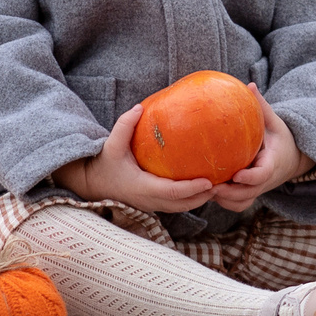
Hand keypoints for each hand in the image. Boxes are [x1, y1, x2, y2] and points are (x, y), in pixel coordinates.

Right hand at [52, 102, 217, 212]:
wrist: (92, 184)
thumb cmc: (103, 163)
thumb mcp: (111, 144)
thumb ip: (124, 126)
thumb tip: (140, 107)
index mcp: (142, 187)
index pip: (173, 192)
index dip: (192, 189)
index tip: (209, 181)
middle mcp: (150, 200)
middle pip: (183, 204)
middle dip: (203, 196)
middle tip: (223, 182)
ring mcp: (151, 205)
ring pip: (182, 207)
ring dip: (199, 199)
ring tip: (218, 183)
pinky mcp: (153, 203)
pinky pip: (176, 204)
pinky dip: (190, 198)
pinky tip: (202, 184)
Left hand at [209, 84, 306, 213]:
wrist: (291, 159)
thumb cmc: (279, 137)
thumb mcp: (274, 122)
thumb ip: (262, 107)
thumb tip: (249, 85)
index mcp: (272, 162)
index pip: (263, 174)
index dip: (250, 177)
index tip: (236, 174)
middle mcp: (266, 180)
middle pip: (249, 194)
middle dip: (230, 193)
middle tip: (210, 186)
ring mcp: (258, 190)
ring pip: (241, 202)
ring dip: (224, 199)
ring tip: (204, 189)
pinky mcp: (250, 194)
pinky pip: (237, 204)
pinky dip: (224, 202)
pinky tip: (207, 191)